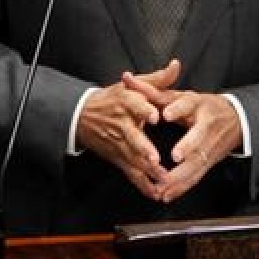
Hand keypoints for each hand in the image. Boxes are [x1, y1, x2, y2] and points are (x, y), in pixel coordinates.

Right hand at [76, 60, 181, 199]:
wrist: (82, 115)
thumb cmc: (113, 98)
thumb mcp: (133, 85)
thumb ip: (158, 79)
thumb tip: (176, 66)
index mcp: (127, 103)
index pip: (135, 106)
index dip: (144, 110)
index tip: (154, 116)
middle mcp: (122, 124)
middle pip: (132, 137)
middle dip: (143, 149)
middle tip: (155, 159)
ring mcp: (119, 143)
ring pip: (133, 158)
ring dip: (147, 171)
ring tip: (162, 179)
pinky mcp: (118, 157)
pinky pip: (131, 173)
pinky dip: (142, 185)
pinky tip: (155, 193)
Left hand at [122, 73, 242, 203]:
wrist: (236, 119)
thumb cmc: (201, 106)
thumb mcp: (180, 95)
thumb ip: (153, 90)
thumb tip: (127, 78)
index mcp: (197, 104)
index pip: (188, 104)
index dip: (178, 109)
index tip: (167, 114)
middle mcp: (206, 125)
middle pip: (198, 137)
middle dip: (188, 146)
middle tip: (175, 156)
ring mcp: (210, 145)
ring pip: (196, 161)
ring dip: (180, 175)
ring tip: (163, 185)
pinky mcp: (209, 161)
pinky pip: (196, 176)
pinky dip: (181, 187)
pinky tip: (167, 195)